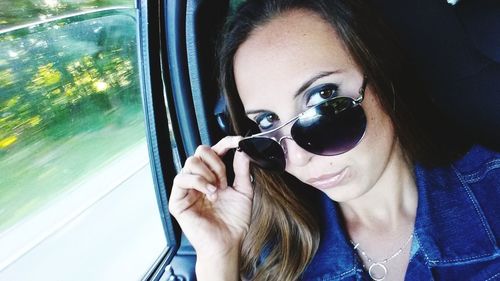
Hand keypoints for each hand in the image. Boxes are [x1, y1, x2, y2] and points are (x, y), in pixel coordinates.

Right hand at [169, 136, 253, 258]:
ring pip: (191, 161)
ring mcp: (187, 189)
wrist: (228, 243)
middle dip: (216, 162)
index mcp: (213, 176)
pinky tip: (210, 193)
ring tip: (217, 190)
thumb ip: (242, 170)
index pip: (214, 151)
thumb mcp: (244, 192)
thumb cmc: (234, 222)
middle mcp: (198, 179)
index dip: (226, 142)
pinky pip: (181, 178)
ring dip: (208, 173)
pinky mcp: (177, 200)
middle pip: (200, 151)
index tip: (239, 142)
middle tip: (225, 181)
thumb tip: (242, 150)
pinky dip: (198, 181)